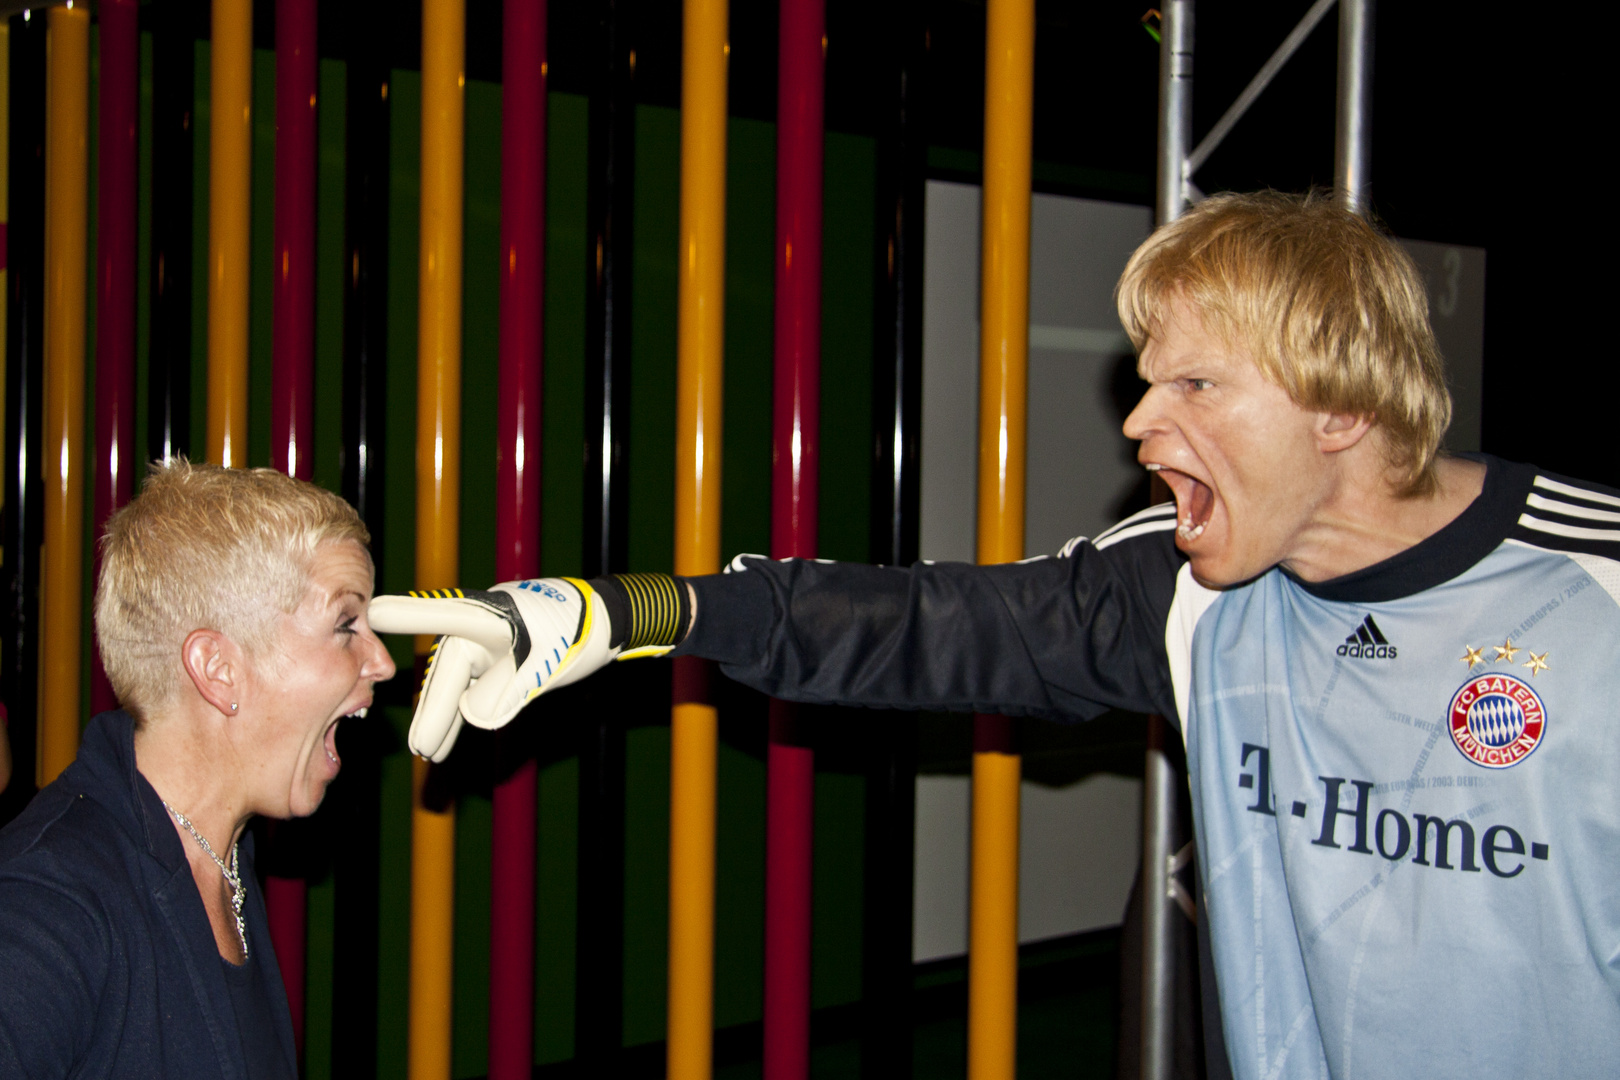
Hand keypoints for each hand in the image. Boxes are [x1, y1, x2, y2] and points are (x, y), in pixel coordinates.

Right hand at [367, 579, 613, 760]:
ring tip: (429, 752)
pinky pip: (468, 688)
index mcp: (490, 616)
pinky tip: (445, 740)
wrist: (607, 620)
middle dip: (433, 712)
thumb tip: (471, 715)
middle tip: (423, 750)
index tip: (373, 610)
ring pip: (454, 685)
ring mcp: (484, 642)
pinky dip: (458, 713)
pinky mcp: (493, 656)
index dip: (409, 616)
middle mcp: (479, 627)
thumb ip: (509, 690)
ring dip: (442, 718)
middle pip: (447, 674)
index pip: (443, 615)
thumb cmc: (580, 634)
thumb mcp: (548, 665)